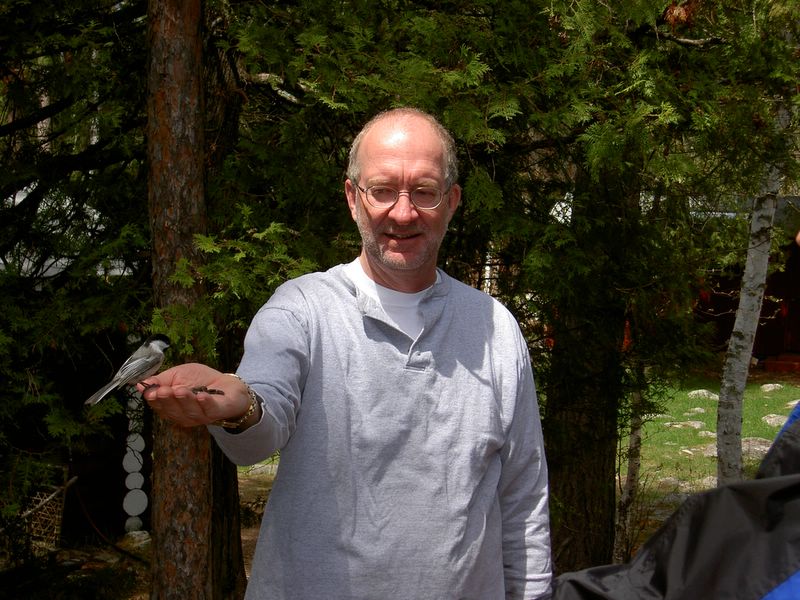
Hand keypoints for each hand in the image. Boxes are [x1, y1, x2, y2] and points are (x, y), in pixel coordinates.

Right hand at [138, 363, 252, 427]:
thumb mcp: (177, 375)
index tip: (150, 391)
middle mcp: (184, 415)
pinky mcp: (218, 412)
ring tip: (180, 390)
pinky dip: (206, 403)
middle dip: (167, 400)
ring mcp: (201, 416)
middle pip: (173, 411)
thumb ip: (161, 380)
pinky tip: (201, 396)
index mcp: (172, 407)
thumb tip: (139, 385)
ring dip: (185, 400)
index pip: (160, 406)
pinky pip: (210, 410)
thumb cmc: (200, 380)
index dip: (154, 400)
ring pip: (190, 412)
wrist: (228, 385)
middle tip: (163, 390)